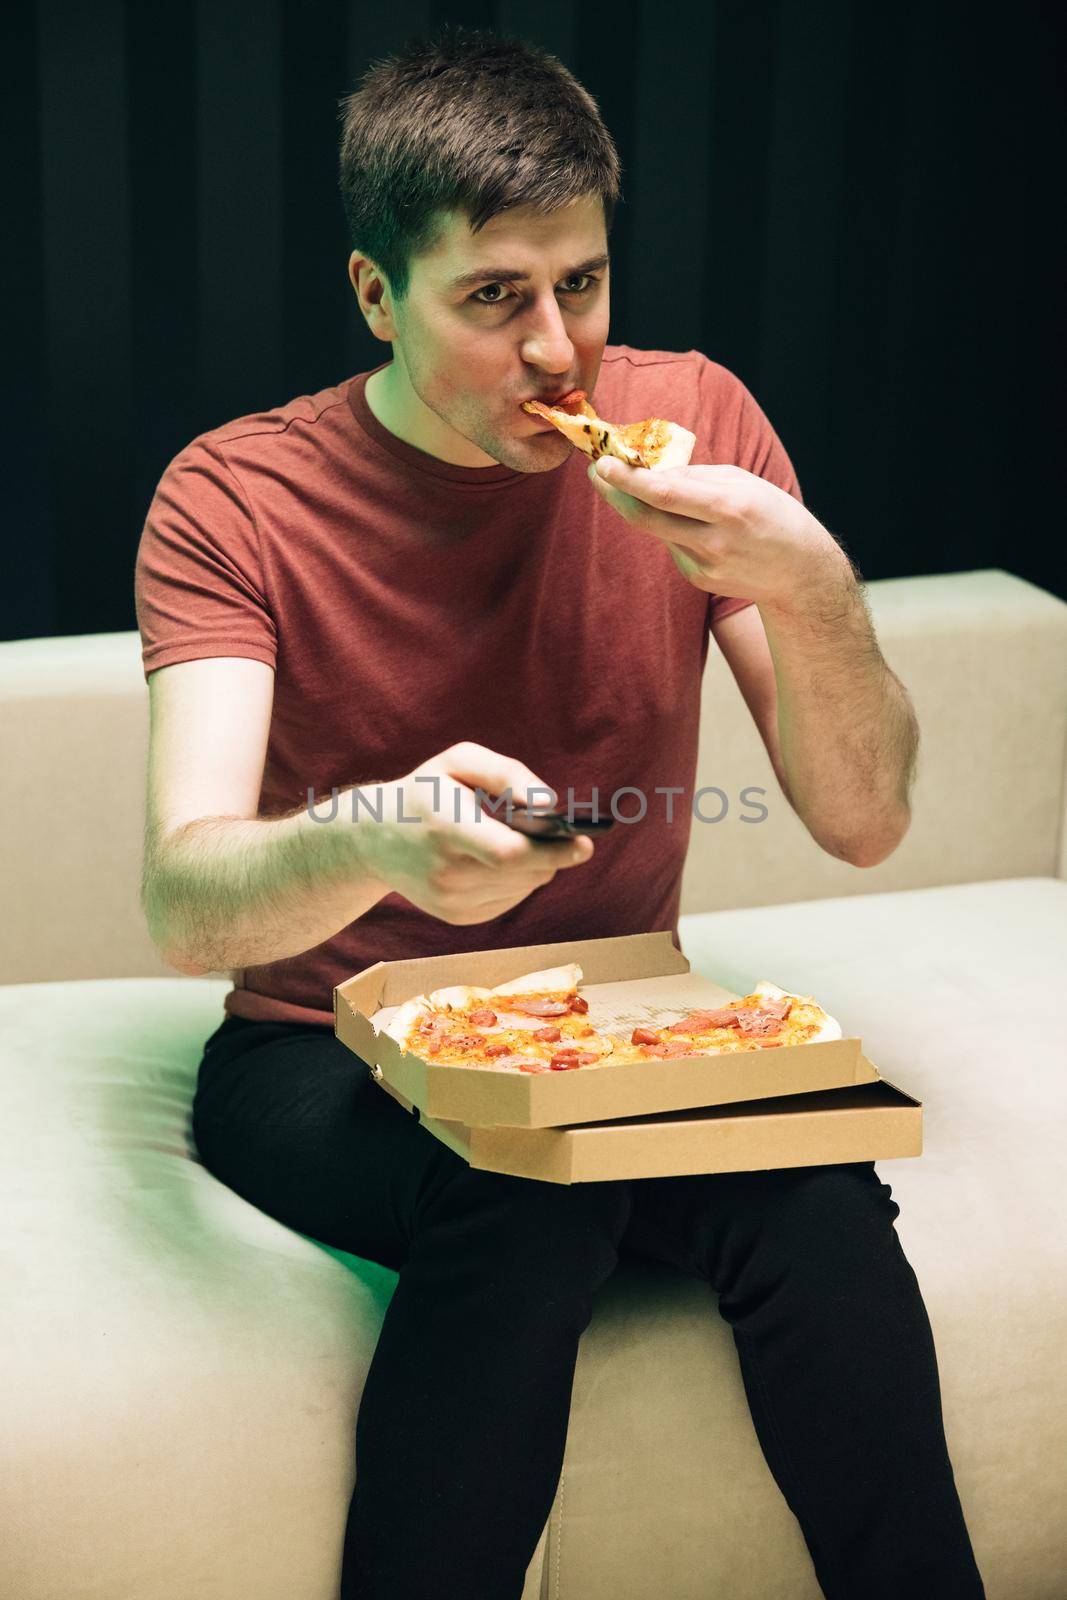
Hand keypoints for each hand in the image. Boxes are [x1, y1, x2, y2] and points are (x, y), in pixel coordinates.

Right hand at [352, 741, 593, 925]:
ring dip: (536, 867)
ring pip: (523, 887)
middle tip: (566, 837)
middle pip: (524, 872)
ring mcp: (450, 900)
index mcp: (446, 827)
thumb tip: (549, 803)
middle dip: (553, 855)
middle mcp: (446, 871)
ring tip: (516, 841)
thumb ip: (506, 774)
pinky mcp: (456, 917)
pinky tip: (498, 861)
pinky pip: (509, 900)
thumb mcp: (458, 762)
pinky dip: (517, 881)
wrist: (372, 839)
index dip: (553, 850)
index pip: (510, 853)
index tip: (584, 843)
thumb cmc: (425, 792)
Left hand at [587, 458, 849, 610]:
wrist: (800, 575)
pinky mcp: (697, 579)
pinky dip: (672, 527)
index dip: (628, 480)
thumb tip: (650, 469)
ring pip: (658, 530)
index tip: (602, 463)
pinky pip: (672, 545)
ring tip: (645, 484)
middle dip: (615, 492)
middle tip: (596, 470)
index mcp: (730, 509)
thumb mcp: (743, 483)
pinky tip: (694, 524)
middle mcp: (714, 542)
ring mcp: (704, 566)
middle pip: (647, 518)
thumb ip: (696, 476)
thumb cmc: (773, 515)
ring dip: (645, 505)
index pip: (666, 494)